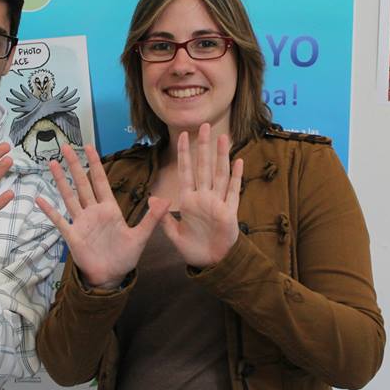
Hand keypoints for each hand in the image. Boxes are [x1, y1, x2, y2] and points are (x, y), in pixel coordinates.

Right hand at [36, 145, 169, 288]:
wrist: (111, 277)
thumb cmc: (125, 257)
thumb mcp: (141, 237)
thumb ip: (152, 218)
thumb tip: (166, 199)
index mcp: (109, 209)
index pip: (100, 181)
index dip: (94, 164)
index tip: (88, 147)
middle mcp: (93, 212)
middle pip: (82, 183)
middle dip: (74, 165)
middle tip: (65, 146)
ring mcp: (81, 222)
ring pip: (69, 196)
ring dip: (61, 180)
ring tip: (52, 163)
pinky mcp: (73, 236)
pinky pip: (59, 220)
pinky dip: (50, 210)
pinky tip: (40, 199)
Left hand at [160, 124, 242, 268]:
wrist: (211, 263)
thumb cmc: (193, 248)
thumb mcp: (173, 234)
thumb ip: (163, 217)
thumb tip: (151, 198)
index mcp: (189, 200)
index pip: (185, 172)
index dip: (184, 154)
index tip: (183, 135)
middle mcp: (204, 197)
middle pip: (203, 167)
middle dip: (203, 147)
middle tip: (204, 126)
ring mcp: (218, 203)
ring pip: (220, 174)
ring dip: (221, 156)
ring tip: (223, 137)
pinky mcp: (229, 212)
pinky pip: (233, 192)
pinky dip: (236, 177)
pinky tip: (239, 161)